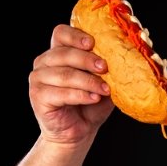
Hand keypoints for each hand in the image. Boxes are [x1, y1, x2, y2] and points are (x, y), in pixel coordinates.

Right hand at [28, 24, 114, 143]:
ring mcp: (38, 79)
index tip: (93, 43)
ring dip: (88, 81)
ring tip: (106, 89)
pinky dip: (80, 95)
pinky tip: (94, 98)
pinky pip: (60, 93)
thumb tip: (127, 59)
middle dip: (87, 59)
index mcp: (58, 52)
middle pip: (64, 53)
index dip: (76, 35)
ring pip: (64, 74)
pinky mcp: (38, 96)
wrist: (79, 132)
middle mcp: (45, 62)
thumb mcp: (103, 83)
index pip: (61, 33)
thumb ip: (108, 70)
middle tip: (106, 68)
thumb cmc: (90, 105)